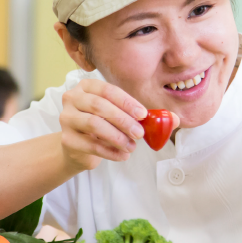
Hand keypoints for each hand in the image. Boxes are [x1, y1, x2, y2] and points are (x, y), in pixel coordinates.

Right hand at [58, 80, 179, 170]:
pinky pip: (91, 145)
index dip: (127, 102)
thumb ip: (146, 116)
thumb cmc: (103, 126)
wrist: (79, 148)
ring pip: (93, 124)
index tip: (143, 115)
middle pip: (99, 106)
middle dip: (123, 120)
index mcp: (87, 87)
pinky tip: (122, 155)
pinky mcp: (67, 140)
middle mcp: (72, 98)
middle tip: (140, 133)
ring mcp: (66, 119)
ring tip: (132, 147)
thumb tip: (175, 119)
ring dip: (117, 137)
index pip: (108, 90)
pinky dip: (110, 152)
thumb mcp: (122, 116)